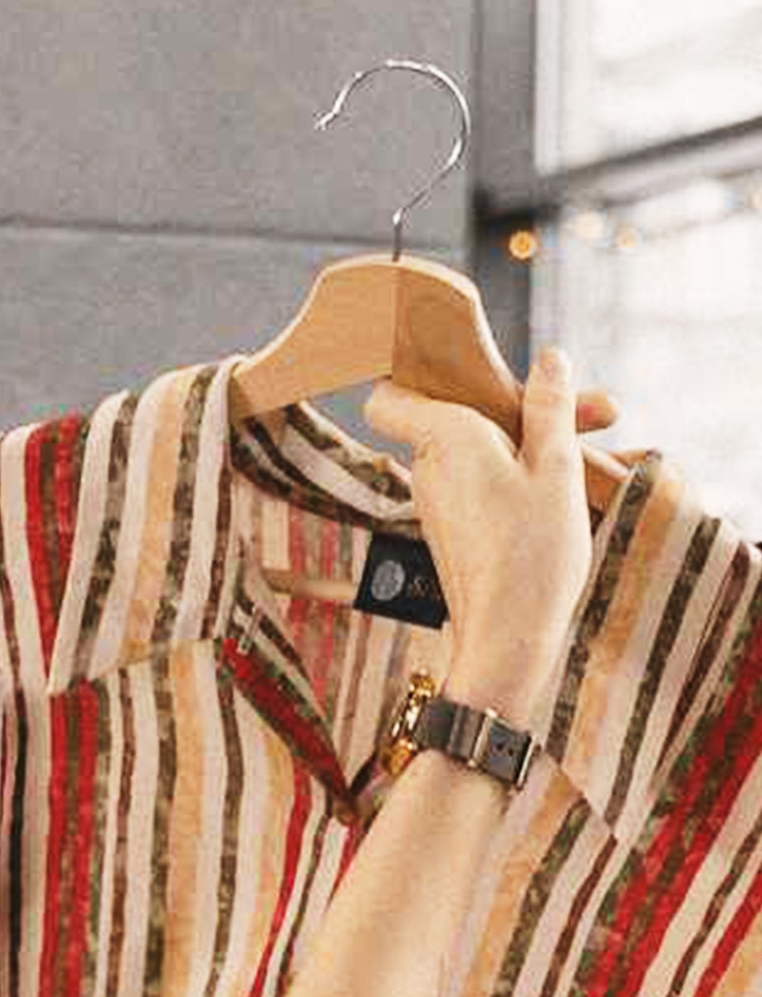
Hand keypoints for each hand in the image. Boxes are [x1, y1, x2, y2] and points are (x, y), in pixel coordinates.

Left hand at [365, 349, 610, 713]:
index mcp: (445, 437)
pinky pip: (481, 482)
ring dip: (532, 443)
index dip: (417, 374)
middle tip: (606, 413)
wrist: (506, 637)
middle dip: (524, 406)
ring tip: (600, 453)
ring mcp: (435, 500)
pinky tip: (570, 489)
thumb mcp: (556, 469)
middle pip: (461, 415)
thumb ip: (549, 410)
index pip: (388, 396)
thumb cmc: (531, 554)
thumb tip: (550, 359)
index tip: (470, 368)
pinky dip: (519, 476)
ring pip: (478, 450)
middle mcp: (428, 467)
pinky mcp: (451, 527)